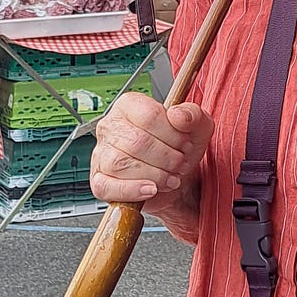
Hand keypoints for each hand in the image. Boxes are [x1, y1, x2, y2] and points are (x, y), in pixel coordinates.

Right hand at [90, 91, 213, 216]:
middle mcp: (111, 126)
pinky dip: (132, 190)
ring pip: (121, 164)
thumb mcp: (197, 127)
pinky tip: (150, 189)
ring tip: (170, 177)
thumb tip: (178, 115)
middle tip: (179, 164)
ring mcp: (101, 153)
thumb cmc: (180, 148)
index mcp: (130, 106)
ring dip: (154, 175)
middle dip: (166, 157)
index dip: (172, 134)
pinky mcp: (99, 180)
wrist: (177, 177)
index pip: (149, 115)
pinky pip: (107, 187)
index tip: (185, 144)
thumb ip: (193, 115)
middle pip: (136, 142)